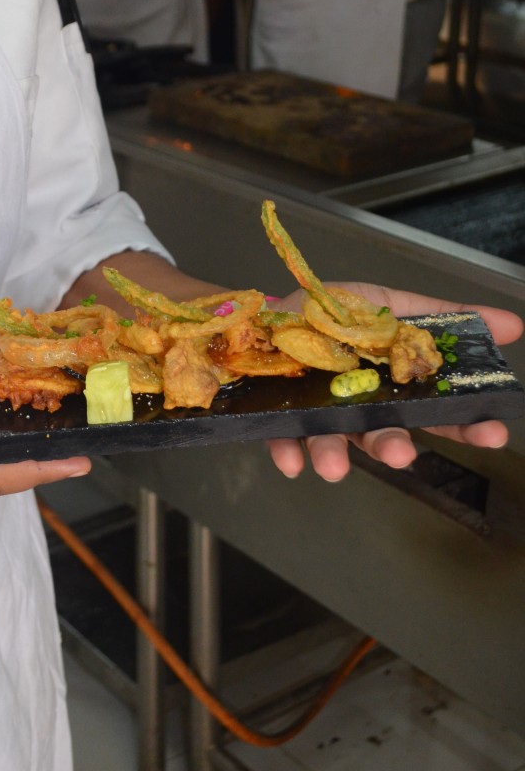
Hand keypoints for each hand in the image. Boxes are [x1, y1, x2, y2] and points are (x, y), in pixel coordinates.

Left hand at [266, 286, 522, 483]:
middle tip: (402, 455)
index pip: (437, 413)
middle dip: (394, 447)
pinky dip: (287, 450)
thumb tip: (512, 324)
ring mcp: (320, 416)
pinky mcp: (279, 417)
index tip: (491, 433)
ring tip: (333, 465)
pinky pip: (282, 438)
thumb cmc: (334, 313)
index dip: (466, 424)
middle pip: (385, 435)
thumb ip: (445, 317)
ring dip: (335, 455)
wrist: (270, 312)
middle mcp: (360, 409)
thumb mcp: (394, 305)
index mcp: (393, 388)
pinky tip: (291, 461)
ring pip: (333, 442)